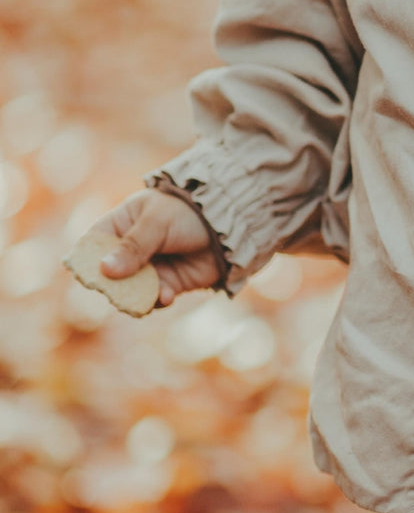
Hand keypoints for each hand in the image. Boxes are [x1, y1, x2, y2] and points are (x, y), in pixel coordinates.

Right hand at [93, 188, 223, 306]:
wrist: (230, 222)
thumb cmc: (188, 212)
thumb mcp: (157, 223)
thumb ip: (133, 246)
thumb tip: (105, 270)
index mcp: (121, 224)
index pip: (92, 244)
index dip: (86, 261)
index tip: (85, 276)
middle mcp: (132, 249)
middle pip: (109, 274)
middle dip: (112, 286)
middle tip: (116, 294)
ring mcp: (151, 267)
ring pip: (131, 290)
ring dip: (134, 297)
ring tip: (142, 299)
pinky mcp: (170, 283)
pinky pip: (155, 298)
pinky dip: (157, 300)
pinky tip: (165, 296)